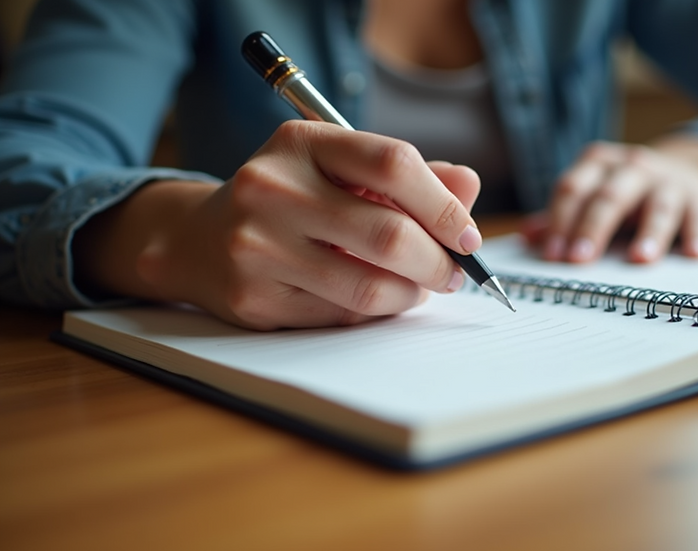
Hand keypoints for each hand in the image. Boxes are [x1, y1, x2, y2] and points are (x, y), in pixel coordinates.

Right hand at [75, 121, 481, 329]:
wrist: (196, 240)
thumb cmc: (288, 201)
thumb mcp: (337, 169)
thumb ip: (405, 176)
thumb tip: (468, 186)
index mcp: (301, 143)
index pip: (393, 164)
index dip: (444, 205)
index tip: (467, 234)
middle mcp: (272, 188)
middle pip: (389, 234)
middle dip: (438, 262)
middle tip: (453, 272)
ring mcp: (258, 246)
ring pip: (369, 286)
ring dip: (411, 294)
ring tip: (420, 288)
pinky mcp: (255, 298)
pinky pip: (342, 316)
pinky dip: (374, 312)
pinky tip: (375, 298)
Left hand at [524, 137, 697, 262]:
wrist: (685, 166)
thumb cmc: (626, 189)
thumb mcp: (593, 192)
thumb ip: (563, 215)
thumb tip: (527, 237)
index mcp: (598, 163)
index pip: (572, 189)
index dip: (560, 221)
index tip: (552, 254)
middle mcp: (632, 166)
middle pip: (608, 197)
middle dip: (592, 228)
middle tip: (579, 260)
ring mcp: (667, 180)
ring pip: (657, 205)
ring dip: (649, 232)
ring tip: (639, 259)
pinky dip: (697, 235)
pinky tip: (694, 255)